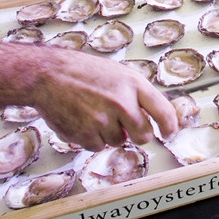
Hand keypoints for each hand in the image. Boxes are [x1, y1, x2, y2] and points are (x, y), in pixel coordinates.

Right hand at [33, 51, 178, 149]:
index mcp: (133, 84)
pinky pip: (98, 147)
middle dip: (137, 134)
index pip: (163, 112)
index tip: (169, 133)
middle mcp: (122, 103)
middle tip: (125, 126)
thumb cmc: (81, 71)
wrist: (48, 74)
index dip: (170, 127)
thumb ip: (135, 94)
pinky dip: (92, 138)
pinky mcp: (86, 135)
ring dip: (110, 134)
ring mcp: (104, 120)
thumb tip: (150, 118)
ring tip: (94, 113)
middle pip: (144, 135)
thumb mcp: (117, 73)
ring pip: (119, 142)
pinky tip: (82, 119)